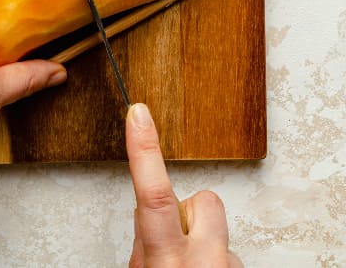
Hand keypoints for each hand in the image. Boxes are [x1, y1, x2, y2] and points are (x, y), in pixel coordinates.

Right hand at [127, 103, 241, 266]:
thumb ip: (145, 245)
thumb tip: (150, 218)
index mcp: (168, 259)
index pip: (154, 193)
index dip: (145, 149)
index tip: (139, 114)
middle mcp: (203, 261)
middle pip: (204, 201)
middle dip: (190, 210)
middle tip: (176, 239)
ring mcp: (228, 266)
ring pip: (216, 231)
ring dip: (201, 244)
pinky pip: (228, 253)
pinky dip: (213, 263)